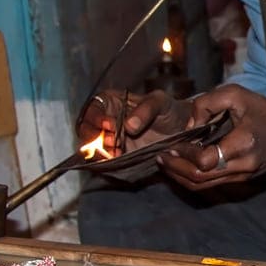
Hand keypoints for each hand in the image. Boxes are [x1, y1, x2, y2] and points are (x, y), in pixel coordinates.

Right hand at [77, 90, 191, 180]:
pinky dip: (105, 164)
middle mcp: (103, 121)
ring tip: (118, 153)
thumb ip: (146, 110)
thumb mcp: (160, 102)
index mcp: (109, 101)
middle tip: (114, 142)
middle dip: (95, 138)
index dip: (97, 118)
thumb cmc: (168, 110)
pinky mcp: (113, 156)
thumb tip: (128, 126)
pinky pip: (101, 162)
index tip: (110, 126)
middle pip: (85, 130)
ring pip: (90, 148)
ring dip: (99, 152)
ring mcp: (107, 140)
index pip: (93, 109)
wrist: (180, 130)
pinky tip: (118, 161)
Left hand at [158, 84, 265, 190]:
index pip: (206, 160)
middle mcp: (242, 165)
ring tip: (166, 162)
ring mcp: (242, 176)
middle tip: (161, 156)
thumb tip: (189, 125)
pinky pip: (210, 185)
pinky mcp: (240, 181)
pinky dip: (192, 178)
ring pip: (203, 186)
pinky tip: (181, 167)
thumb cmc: (264, 111)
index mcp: (243, 143)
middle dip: (176, 169)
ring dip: (180, 176)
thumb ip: (207, 103)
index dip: (185, 154)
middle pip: (200, 178)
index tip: (173, 142)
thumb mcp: (237, 94)